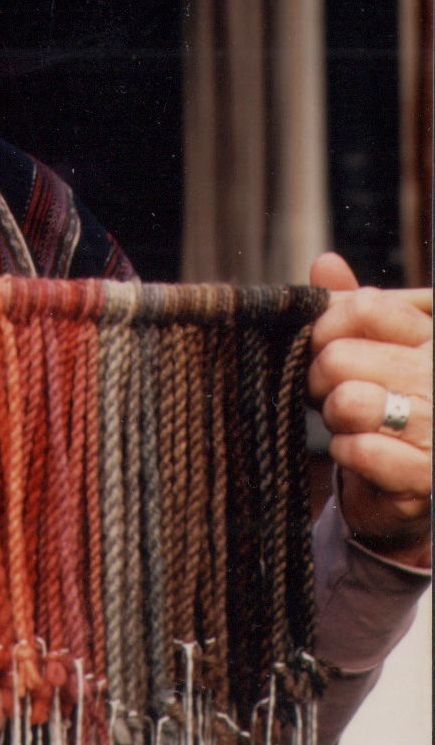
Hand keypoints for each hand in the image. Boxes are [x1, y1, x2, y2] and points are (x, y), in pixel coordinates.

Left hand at [308, 253, 432, 566]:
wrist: (406, 482)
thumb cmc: (385, 404)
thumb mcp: (371, 348)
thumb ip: (350, 308)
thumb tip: (326, 262)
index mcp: (431, 337)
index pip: (366, 306)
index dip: (325, 327)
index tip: (324, 348)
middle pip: (339, 357)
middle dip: (320, 379)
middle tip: (334, 394)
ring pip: (347, 402)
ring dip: (334, 417)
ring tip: (353, 422)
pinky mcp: (425, 474)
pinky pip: (357, 449)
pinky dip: (346, 452)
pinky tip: (362, 453)